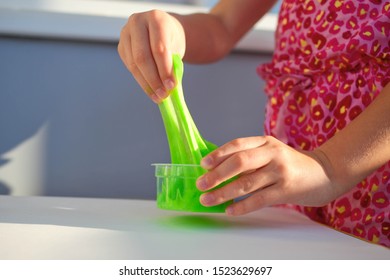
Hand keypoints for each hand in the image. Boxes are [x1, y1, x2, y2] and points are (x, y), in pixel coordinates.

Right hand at [118, 10, 185, 102]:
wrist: (162, 29)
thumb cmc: (172, 39)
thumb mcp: (177, 47)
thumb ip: (172, 63)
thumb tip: (168, 87)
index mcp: (156, 19)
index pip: (159, 48)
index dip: (165, 69)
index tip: (171, 86)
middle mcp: (137, 22)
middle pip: (142, 57)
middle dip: (154, 79)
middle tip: (163, 94)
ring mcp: (125, 34)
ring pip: (134, 64)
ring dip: (147, 84)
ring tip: (158, 97)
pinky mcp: (121, 46)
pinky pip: (130, 67)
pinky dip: (141, 81)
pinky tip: (151, 91)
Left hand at [196, 136, 341, 215]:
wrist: (325, 173)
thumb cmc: (290, 164)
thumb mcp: (271, 152)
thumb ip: (250, 157)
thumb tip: (216, 170)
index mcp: (265, 141)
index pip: (237, 144)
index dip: (218, 154)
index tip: (202, 164)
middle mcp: (272, 154)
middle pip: (239, 162)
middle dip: (216, 175)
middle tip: (200, 184)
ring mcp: (280, 172)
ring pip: (246, 183)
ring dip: (223, 193)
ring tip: (207, 200)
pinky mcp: (286, 190)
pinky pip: (258, 200)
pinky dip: (241, 207)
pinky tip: (229, 211)